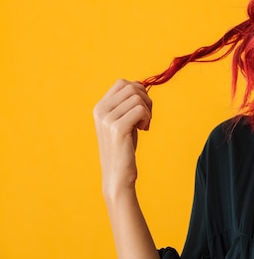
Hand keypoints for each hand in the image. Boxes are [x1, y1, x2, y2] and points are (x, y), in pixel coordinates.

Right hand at [93, 79, 152, 199]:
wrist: (117, 175)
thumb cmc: (124, 147)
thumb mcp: (123, 120)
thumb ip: (127, 103)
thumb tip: (140, 84)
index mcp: (99, 107)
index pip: (122, 83)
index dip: (138, 91)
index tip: (141, 108)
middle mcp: (100, 110)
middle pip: (132, 87)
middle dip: (146, 100)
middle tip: (145, 118)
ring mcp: (107, 119)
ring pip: (138, 98)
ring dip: (148, 111)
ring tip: (143, 126)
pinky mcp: (117, 128)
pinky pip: (141, 110)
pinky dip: (147, 118)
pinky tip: (143, 130)